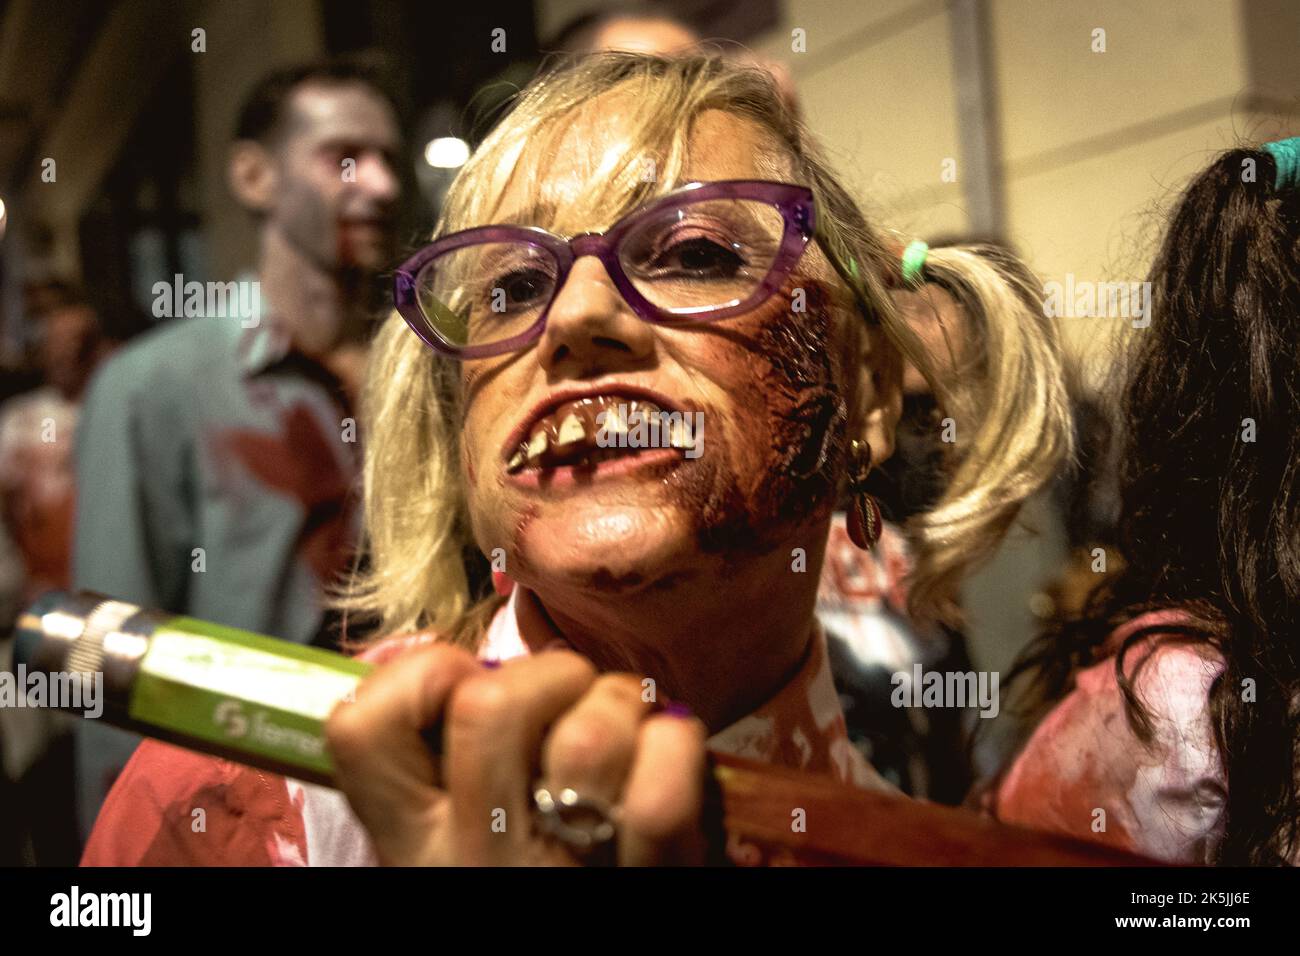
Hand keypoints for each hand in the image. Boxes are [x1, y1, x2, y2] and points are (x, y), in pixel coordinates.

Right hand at [325, 644, 709, 864]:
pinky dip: (676, 745)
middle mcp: (473, 862)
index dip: (419, 675)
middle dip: (551, 672)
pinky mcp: (643, 888)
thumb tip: (471, 669)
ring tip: (632, 723)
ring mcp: (557, 877)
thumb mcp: (460, 837)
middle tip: (576, 695)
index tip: (468, 684)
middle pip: (488, 708)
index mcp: (414, 843)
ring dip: (622, 703)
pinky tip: (673, 749)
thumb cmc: (531, 876)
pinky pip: (660, 797)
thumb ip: (454, 767)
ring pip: (584, 740)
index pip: (361, 729)